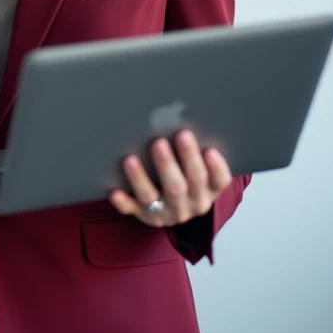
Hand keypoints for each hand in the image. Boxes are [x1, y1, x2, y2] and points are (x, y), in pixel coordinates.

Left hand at [109, 129, 231, 227]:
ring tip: (131, 159)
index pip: (218, 181)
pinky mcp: (147, 216)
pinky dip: (124, 202)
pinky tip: (115, 191)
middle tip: (162, 141)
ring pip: (153, 197)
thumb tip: (182, 116)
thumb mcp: (201, 167)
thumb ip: (198, 150)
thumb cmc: (188, 175)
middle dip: (170, 163)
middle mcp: (191, 204)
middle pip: (182, 185)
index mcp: (209, 191)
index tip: (210, 150)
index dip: (216, 167)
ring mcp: (168, 212)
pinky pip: (133, 210)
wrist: (175, 206)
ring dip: (141, 178)